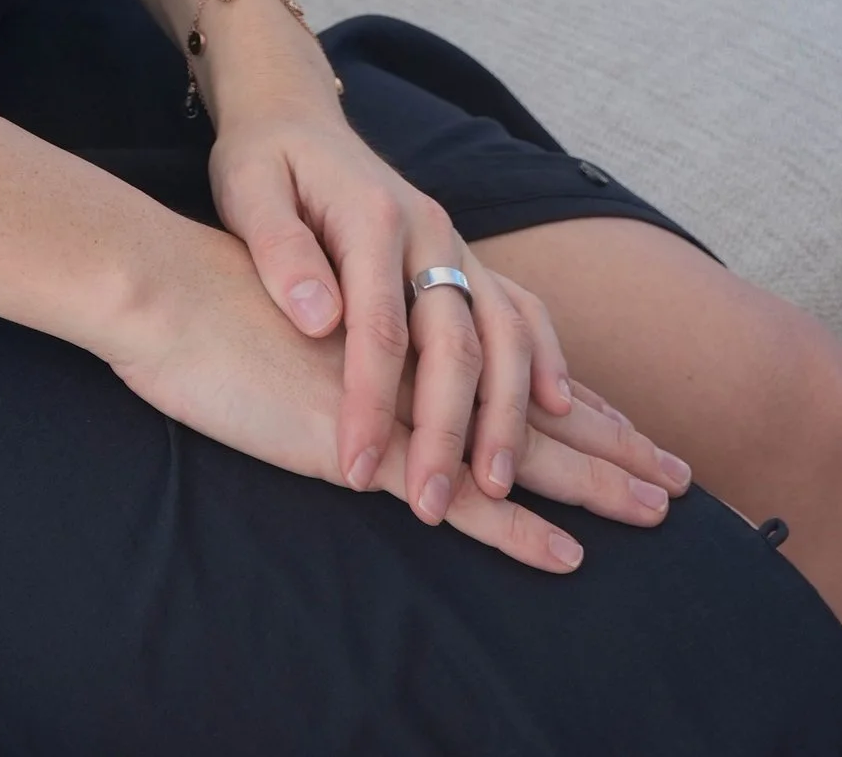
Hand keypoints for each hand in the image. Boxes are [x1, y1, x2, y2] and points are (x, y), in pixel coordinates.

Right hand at [105, 214, 689, 572]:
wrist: (160, 288)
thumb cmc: (211, 296)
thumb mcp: (289, 303)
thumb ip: (337, 328)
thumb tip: (359, 345)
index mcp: (402, 319)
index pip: (503, 355)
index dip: (567, 394)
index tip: (622, 423)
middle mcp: (416, 354)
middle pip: (532, 403)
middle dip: (609, 441)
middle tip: (681, 480)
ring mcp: (397, 402)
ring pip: (515, 449)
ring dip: (591, 481)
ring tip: (657, 511)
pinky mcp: (366, 444)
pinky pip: (456, 494)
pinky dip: (516, 527)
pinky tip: (565, 553)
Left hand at [199, 10, 690, 521]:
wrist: (296, 116)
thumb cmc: (264, 164)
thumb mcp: (248, 190)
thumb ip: (280, 250)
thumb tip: (316, 317)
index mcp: (372, 216)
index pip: (378, 326)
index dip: (368, 403)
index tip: (350, 469)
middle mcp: (429, 231)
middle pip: (454, 341)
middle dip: (446, 430)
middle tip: (428, 502)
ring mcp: (457, 245)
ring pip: (504, 334)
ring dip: (508, 412)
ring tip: (497, 487)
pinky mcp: (467, 261)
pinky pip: (523, 312)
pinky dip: (547, 361)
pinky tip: (557, 412)